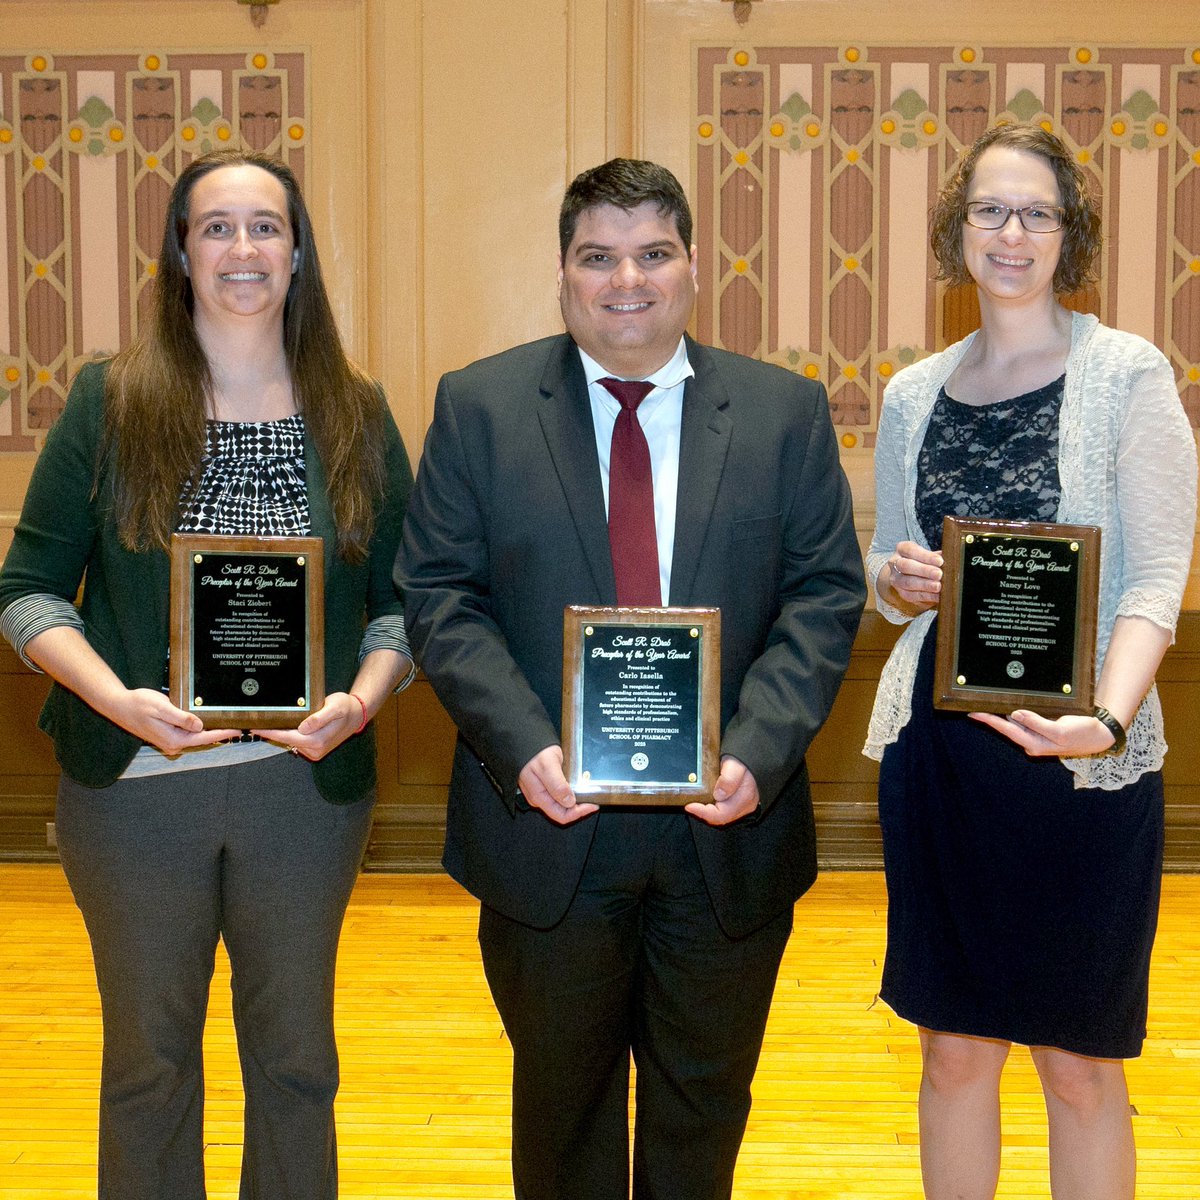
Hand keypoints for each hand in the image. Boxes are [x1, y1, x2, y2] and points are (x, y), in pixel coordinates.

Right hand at [113, 688, 238, 754]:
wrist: (119, 706)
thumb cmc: (138, 704)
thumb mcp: (162, 707)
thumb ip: (181, 717)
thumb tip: (200, 726)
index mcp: (174, 739)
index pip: (205, 737)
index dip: (223, 732)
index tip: (238, 728)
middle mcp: (173, 744)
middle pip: (203, 738)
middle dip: (220, 731)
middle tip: (239, 723)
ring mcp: (170, 741)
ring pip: (196, 736)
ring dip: (210, 729)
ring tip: (228, 721)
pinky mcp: (168, 736)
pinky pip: (188, 733)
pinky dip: (199, 727)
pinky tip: (209, 720)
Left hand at [253, 691, 363, 761]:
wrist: (357, 714)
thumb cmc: (346, 707)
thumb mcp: (335, 707)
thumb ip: (319, 718)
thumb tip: (303, 727)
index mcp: (318, 740)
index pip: (288, 737)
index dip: (271, 733)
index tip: (256, 728)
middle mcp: (316, 749)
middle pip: (287, 740)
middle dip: (272, 733)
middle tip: (256, 723)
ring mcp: (315, 751)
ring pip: (291, 742)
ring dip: (282, 733)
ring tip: (271, 721)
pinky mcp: (315, 749)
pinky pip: (297, 742)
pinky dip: (290, 735)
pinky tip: (286, 726)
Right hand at [517, 745, 597, 824]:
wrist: (524, 740)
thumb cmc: (534, 752)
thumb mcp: (548, 767)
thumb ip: (557, 785)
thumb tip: (569, 802)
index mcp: (539, 797)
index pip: (561, 816)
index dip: (578, 813)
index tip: (592, 805)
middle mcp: (540, 798)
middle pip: (562, 812)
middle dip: (579, 809)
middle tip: (593, 799)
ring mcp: (541, 792)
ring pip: (562, 805)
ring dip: (575, 802)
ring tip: (587, 793)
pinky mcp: (544, 785)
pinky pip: (559, 795)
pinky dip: (570, 793)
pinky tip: (577, 786)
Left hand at [686, 755, 759, 825]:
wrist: (749, 756)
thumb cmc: (742, 760)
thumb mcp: (735, 765)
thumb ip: (729, 780)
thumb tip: (718, 795)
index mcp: (745, 798)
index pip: (722, 815)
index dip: (704, 813)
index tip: (689, 806)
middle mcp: (744, 806)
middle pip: (720, 818)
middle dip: (703, 813)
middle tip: (689, 804)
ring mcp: (741, 806)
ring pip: (720, 816)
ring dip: (706, 811)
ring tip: (694, 802)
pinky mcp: (737, 804)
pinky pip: (722, 810)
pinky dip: (711, 807)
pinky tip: (703, 801)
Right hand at [882, 541, 942, 609]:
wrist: (908, 575)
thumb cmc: (922, 562)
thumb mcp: (927, 555)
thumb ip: (937, 556)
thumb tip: (950, 557)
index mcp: (903, 549)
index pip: (911, 550)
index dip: (925, 556)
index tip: (940, 561)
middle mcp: (896, 563)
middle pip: (906, 566)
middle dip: (924, 570)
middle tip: (939, 574)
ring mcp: (896, 579)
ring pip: (907, 582)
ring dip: (924, 585)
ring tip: (938, 586)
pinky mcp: (901, 593)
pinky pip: (912, 596)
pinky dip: (926, 596)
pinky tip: (937, 596)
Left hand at [969, 709, 1118, 757]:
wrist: (1101, 734)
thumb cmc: (1083, 733)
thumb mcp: (1061, 730)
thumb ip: (1038, 723)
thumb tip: (1015, 714)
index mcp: (1035, 744)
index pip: (1007, 730)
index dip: (989, 720)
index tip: (973, 713)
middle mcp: (1033, 741)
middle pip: (1007, 726)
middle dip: (991, 716)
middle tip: (973, 705)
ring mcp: (1037, 736)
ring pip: (1014, 723)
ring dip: (1001, 714)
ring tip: (985, 704)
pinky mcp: (1043, 729)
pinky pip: (1024, 720)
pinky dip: (1016, 713)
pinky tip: (1008, 706)